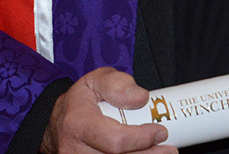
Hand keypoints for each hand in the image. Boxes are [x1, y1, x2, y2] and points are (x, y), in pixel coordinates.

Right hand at [40, 67, 174, 153]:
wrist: (59, 123)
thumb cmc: (81, 101)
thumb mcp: (96, 81)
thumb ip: (117, 84)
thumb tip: (141, 98)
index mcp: (78, 124)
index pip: (116, 141)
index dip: (142, 139)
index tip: (160, 131)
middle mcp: (75, 150)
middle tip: (170, 149)